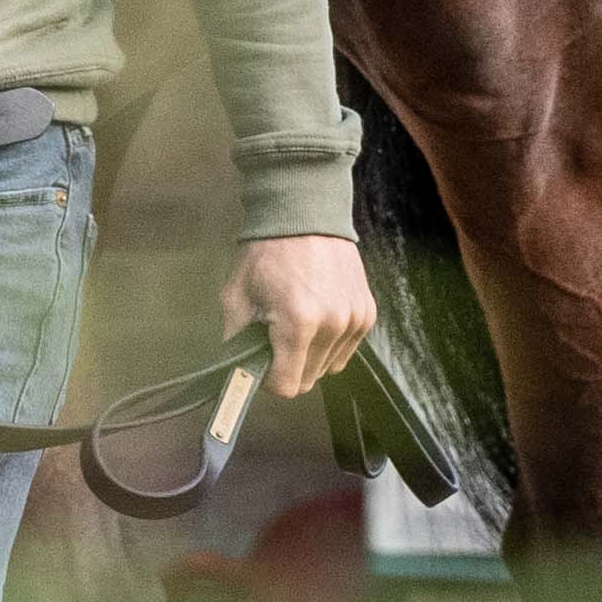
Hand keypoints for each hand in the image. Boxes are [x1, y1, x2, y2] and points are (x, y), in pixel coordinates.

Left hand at [231, 232, 373, 399]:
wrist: (304, 214)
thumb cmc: (266, 253)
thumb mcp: (236, 296)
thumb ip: (235, 342)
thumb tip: (234, 375)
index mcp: (298, 323)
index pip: (287, 387)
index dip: (269, 379)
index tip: (262, 359)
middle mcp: (333, 325)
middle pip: (308, 380)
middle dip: (288, 366)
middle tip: (275, 336)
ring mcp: (354, 319)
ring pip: (329, 367)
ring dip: (310, 355)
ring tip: (297, 321)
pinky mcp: (367, 314)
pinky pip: (345, 350)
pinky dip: (330, 342)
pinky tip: (317, 316)